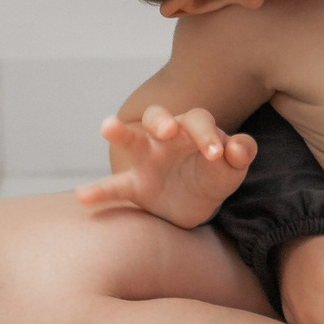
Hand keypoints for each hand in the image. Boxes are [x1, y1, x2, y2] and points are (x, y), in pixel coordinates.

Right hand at [75, 105, 257, 231]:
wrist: (196, 206)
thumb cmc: (214, 176)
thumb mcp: (232, 168)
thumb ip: (240, 154)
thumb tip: (238, 147)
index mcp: (193, 130)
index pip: (199, 121)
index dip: (207, 135)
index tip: (217, 155)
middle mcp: (166, 139)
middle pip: (159, 117)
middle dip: (162, 120)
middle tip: (168, 131)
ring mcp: (146, 160)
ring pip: (131, 140)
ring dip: (120, 132)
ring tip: (107, 126)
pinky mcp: (134, 185)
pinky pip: (114, 187)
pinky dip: (99, 192)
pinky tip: (83, 198)